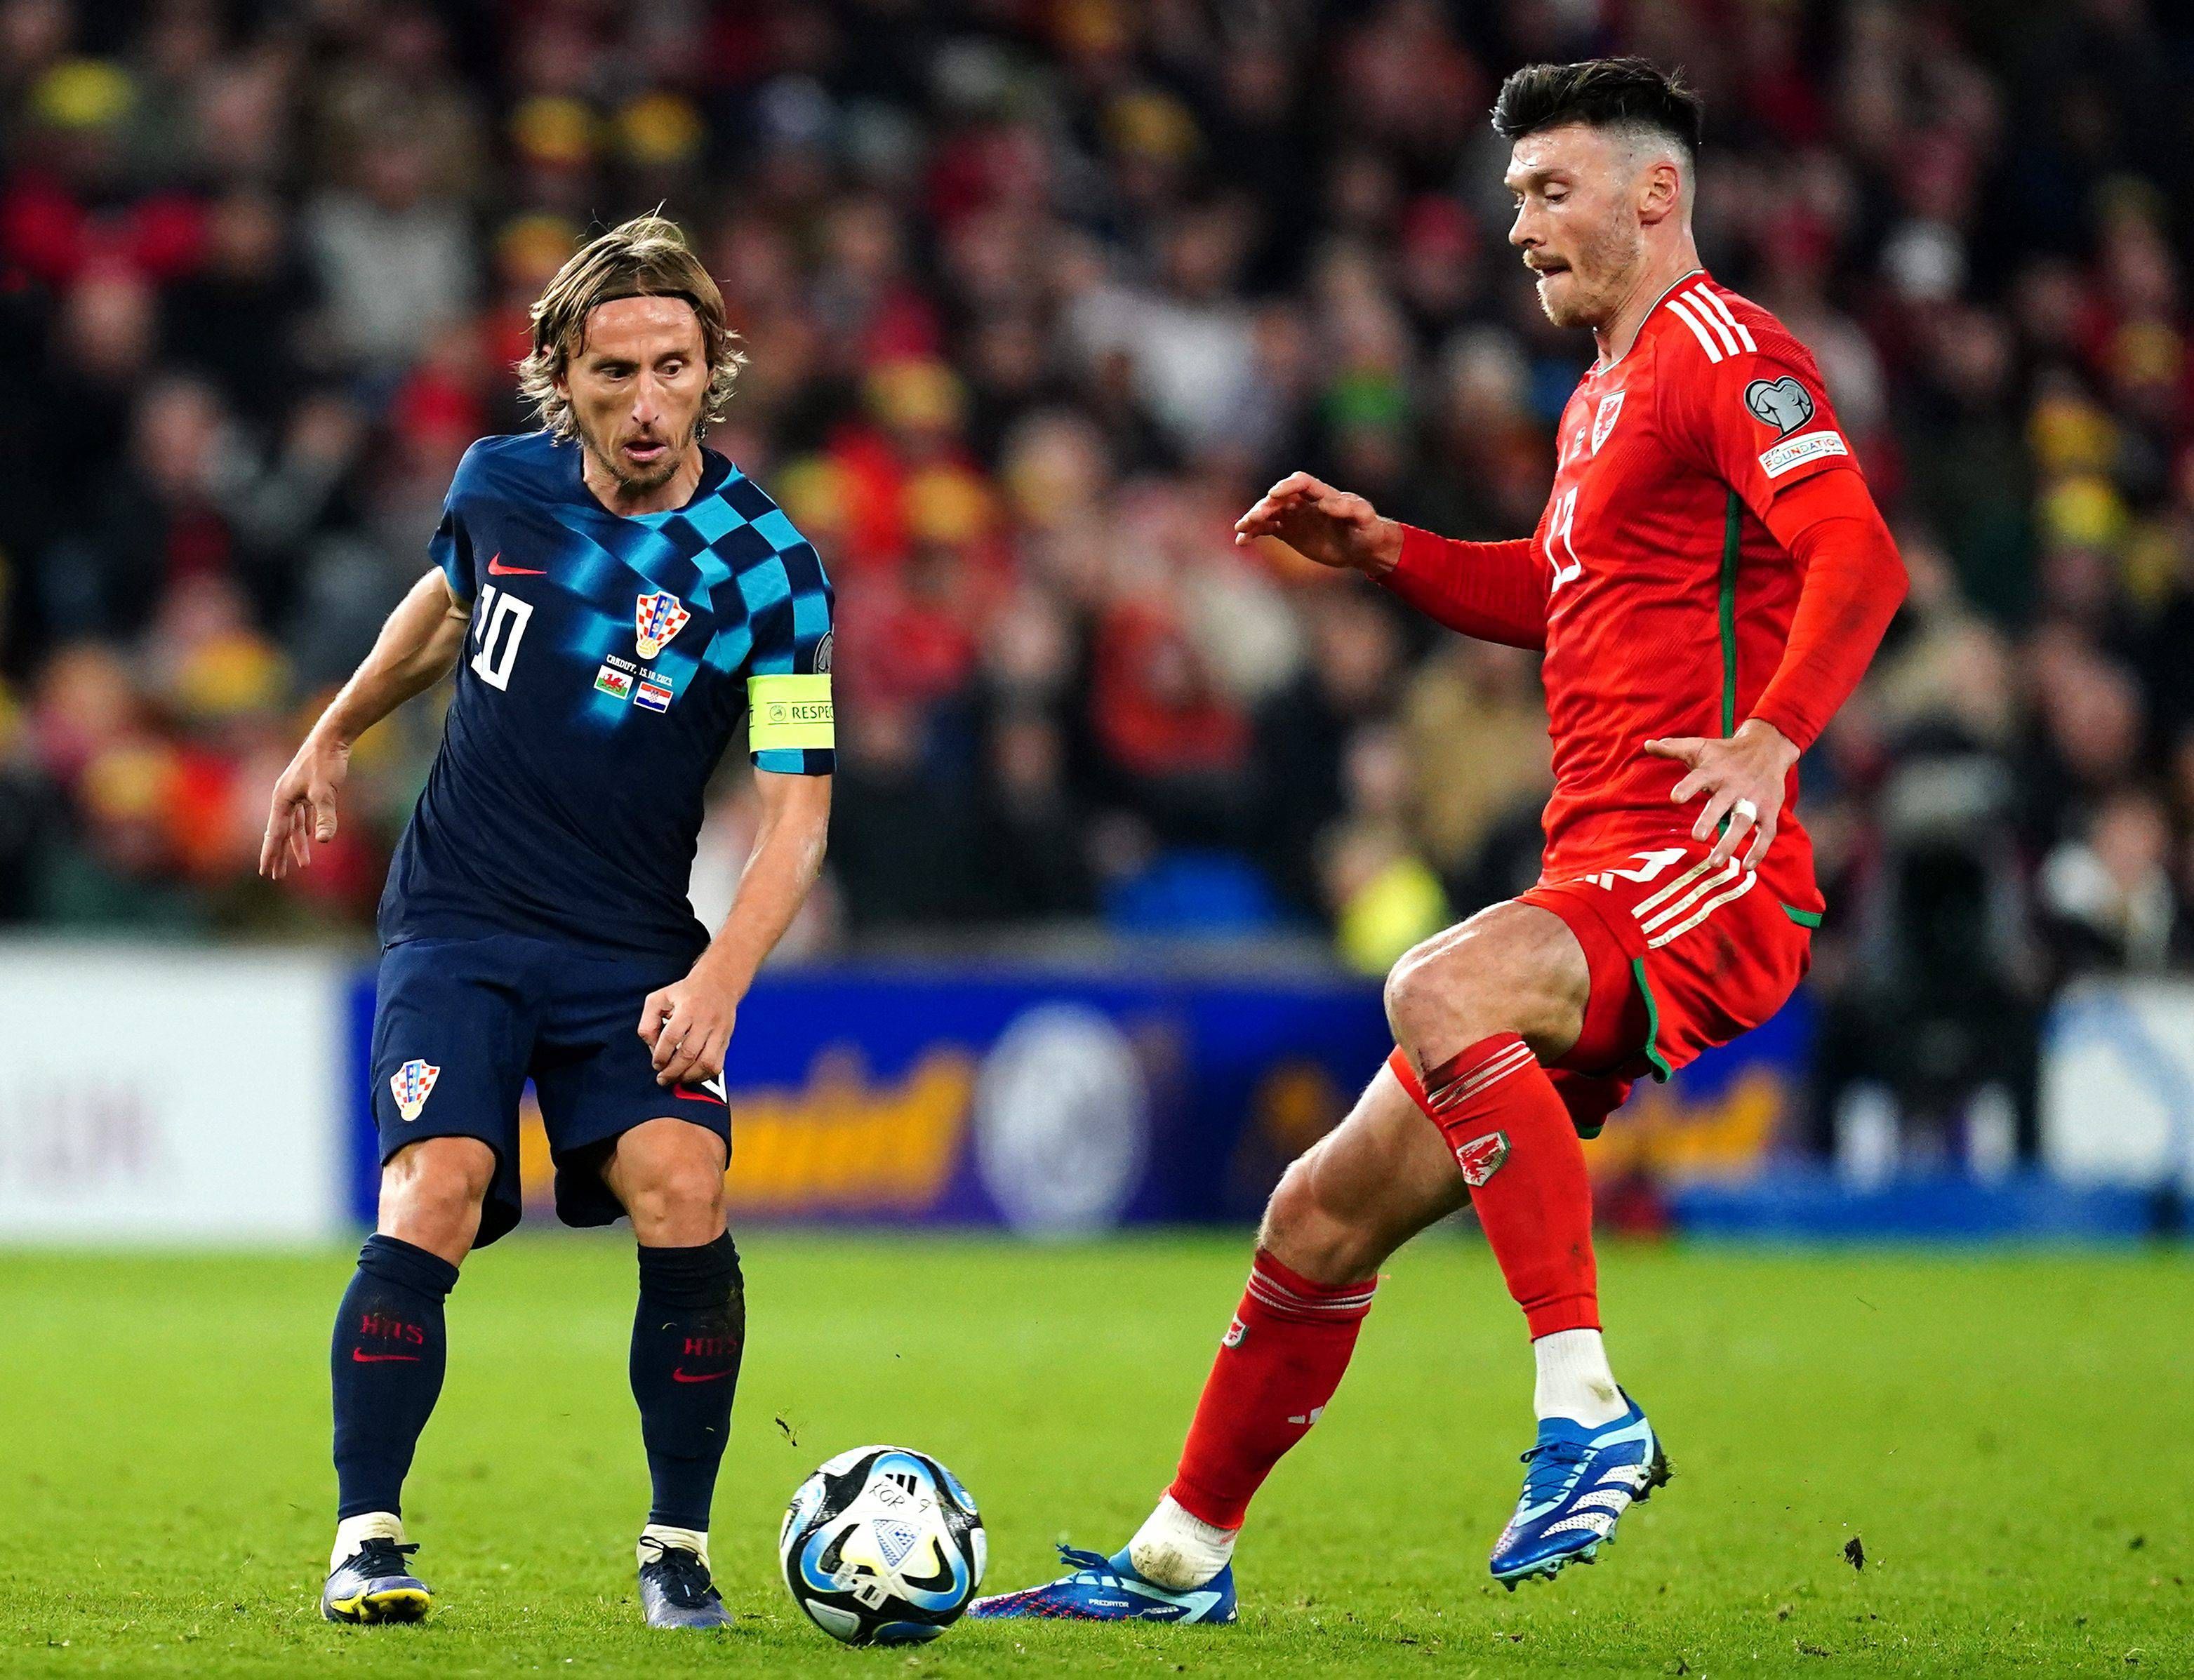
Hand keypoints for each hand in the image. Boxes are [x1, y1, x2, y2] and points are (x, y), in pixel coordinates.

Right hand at [258, 730, 350, 878]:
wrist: (332, 738)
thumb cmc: (326, 763)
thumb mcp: (326, 792)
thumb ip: (325, 817)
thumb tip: (324, 841)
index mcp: (282, 799)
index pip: (275, 833)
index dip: (271, 854)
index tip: (266, 872)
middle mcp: (284, 797)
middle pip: (280, 832)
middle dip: (280, 854)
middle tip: (277, 875)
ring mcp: (295, 793)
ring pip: (294, 825)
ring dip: (297, 844)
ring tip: (301, 864)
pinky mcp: (308, 789)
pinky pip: (304, 816)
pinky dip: (307, 829)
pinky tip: (312, 839)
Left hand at [638, 958, 741, 1088]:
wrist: (719, 983)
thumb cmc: (686, 992)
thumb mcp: (659, 998)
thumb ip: (648, 1022)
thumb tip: (652, 1048)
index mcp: (687, 1008)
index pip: (672, 1037)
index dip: (661, 1055)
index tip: (656, 1063)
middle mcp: (705, 1021)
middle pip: (689, 1054)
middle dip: (673, 1071)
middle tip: (663, 1078)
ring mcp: (719, 1031)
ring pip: (706, 1063)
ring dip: (689, 1076)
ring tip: (677, 1078)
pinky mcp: (726, 1039)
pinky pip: (717, 1065)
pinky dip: (704, 1075)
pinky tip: (692, 1075)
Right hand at [1232, 472, 1402, 574]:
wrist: (1363, 548)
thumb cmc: (1367, 530)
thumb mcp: (1365, 519)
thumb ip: (1349, 509)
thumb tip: (1325, 503)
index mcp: (1323, 494)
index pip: (1301, 483)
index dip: (1287, 486)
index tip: (1274, 494)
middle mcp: (1305, 502)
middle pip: (1280, 498)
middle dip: (1266, 505)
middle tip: (1256, 517)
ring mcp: (1294, 516)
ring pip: (1268, 512)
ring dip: (1254, 518)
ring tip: (1241, 528)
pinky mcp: (1288, 532)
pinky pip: (1266, 529)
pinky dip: (1253, 534)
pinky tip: (1242, 542)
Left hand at [1643, 718, 1799, 871]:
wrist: (1768, 748)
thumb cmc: (1726, 753)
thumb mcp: (1701, 747)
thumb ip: (1674, 749)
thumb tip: (1647, 745)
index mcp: (1715, 770)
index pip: (1699, 777)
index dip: (1688, 787)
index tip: (1675, 798)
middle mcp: (1735, 785)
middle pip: (1722, 803)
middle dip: (1710, 819)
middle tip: (1697, 837)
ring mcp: (1754, 799)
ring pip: (1743, 822)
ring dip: (1730, 842)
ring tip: (1714, 861)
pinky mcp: (1769, 810)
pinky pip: (1767, 833)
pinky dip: (1759, 850)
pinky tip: (1747, 867)